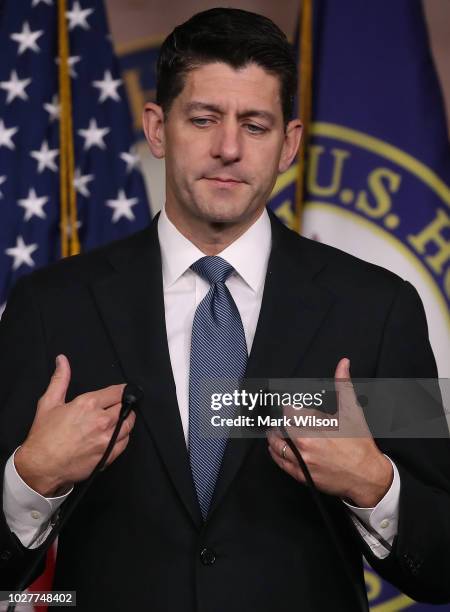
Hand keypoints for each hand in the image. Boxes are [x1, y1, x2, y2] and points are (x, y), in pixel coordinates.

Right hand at [14, 355, 135, 496]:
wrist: (41, 466)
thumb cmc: (44, 435)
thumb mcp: (49, 402)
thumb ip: (60, 379)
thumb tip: (62, 359)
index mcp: (88, 404)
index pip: (118, 392)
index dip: (122, 391)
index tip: (122, 392)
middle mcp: (102, 420)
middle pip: (126, 407)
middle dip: (124, 405)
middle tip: (119, 407)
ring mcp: (107, 439)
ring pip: (129, 425)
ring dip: (126, 421)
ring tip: (117, 421)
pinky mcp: (109, 455)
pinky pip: (125, 442)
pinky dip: (123, 437)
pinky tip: (114, 436)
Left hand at [267, 358, 392, 506]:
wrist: (367, 476)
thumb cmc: (360, 443)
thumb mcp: (352, 410)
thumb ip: (343, 385)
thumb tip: (343, 363)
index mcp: (314, 425)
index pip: (288, 410)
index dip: (287, 407)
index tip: (288, 406)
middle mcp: (304, 443)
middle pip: (279, 427)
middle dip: (280, 421)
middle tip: (282, 418)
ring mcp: (301, 460)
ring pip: (275, 445)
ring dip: (274, 436)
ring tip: (276, 431)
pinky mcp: (301, 475)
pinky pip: (280, 462)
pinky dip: (275, 453)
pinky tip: (276, 447)